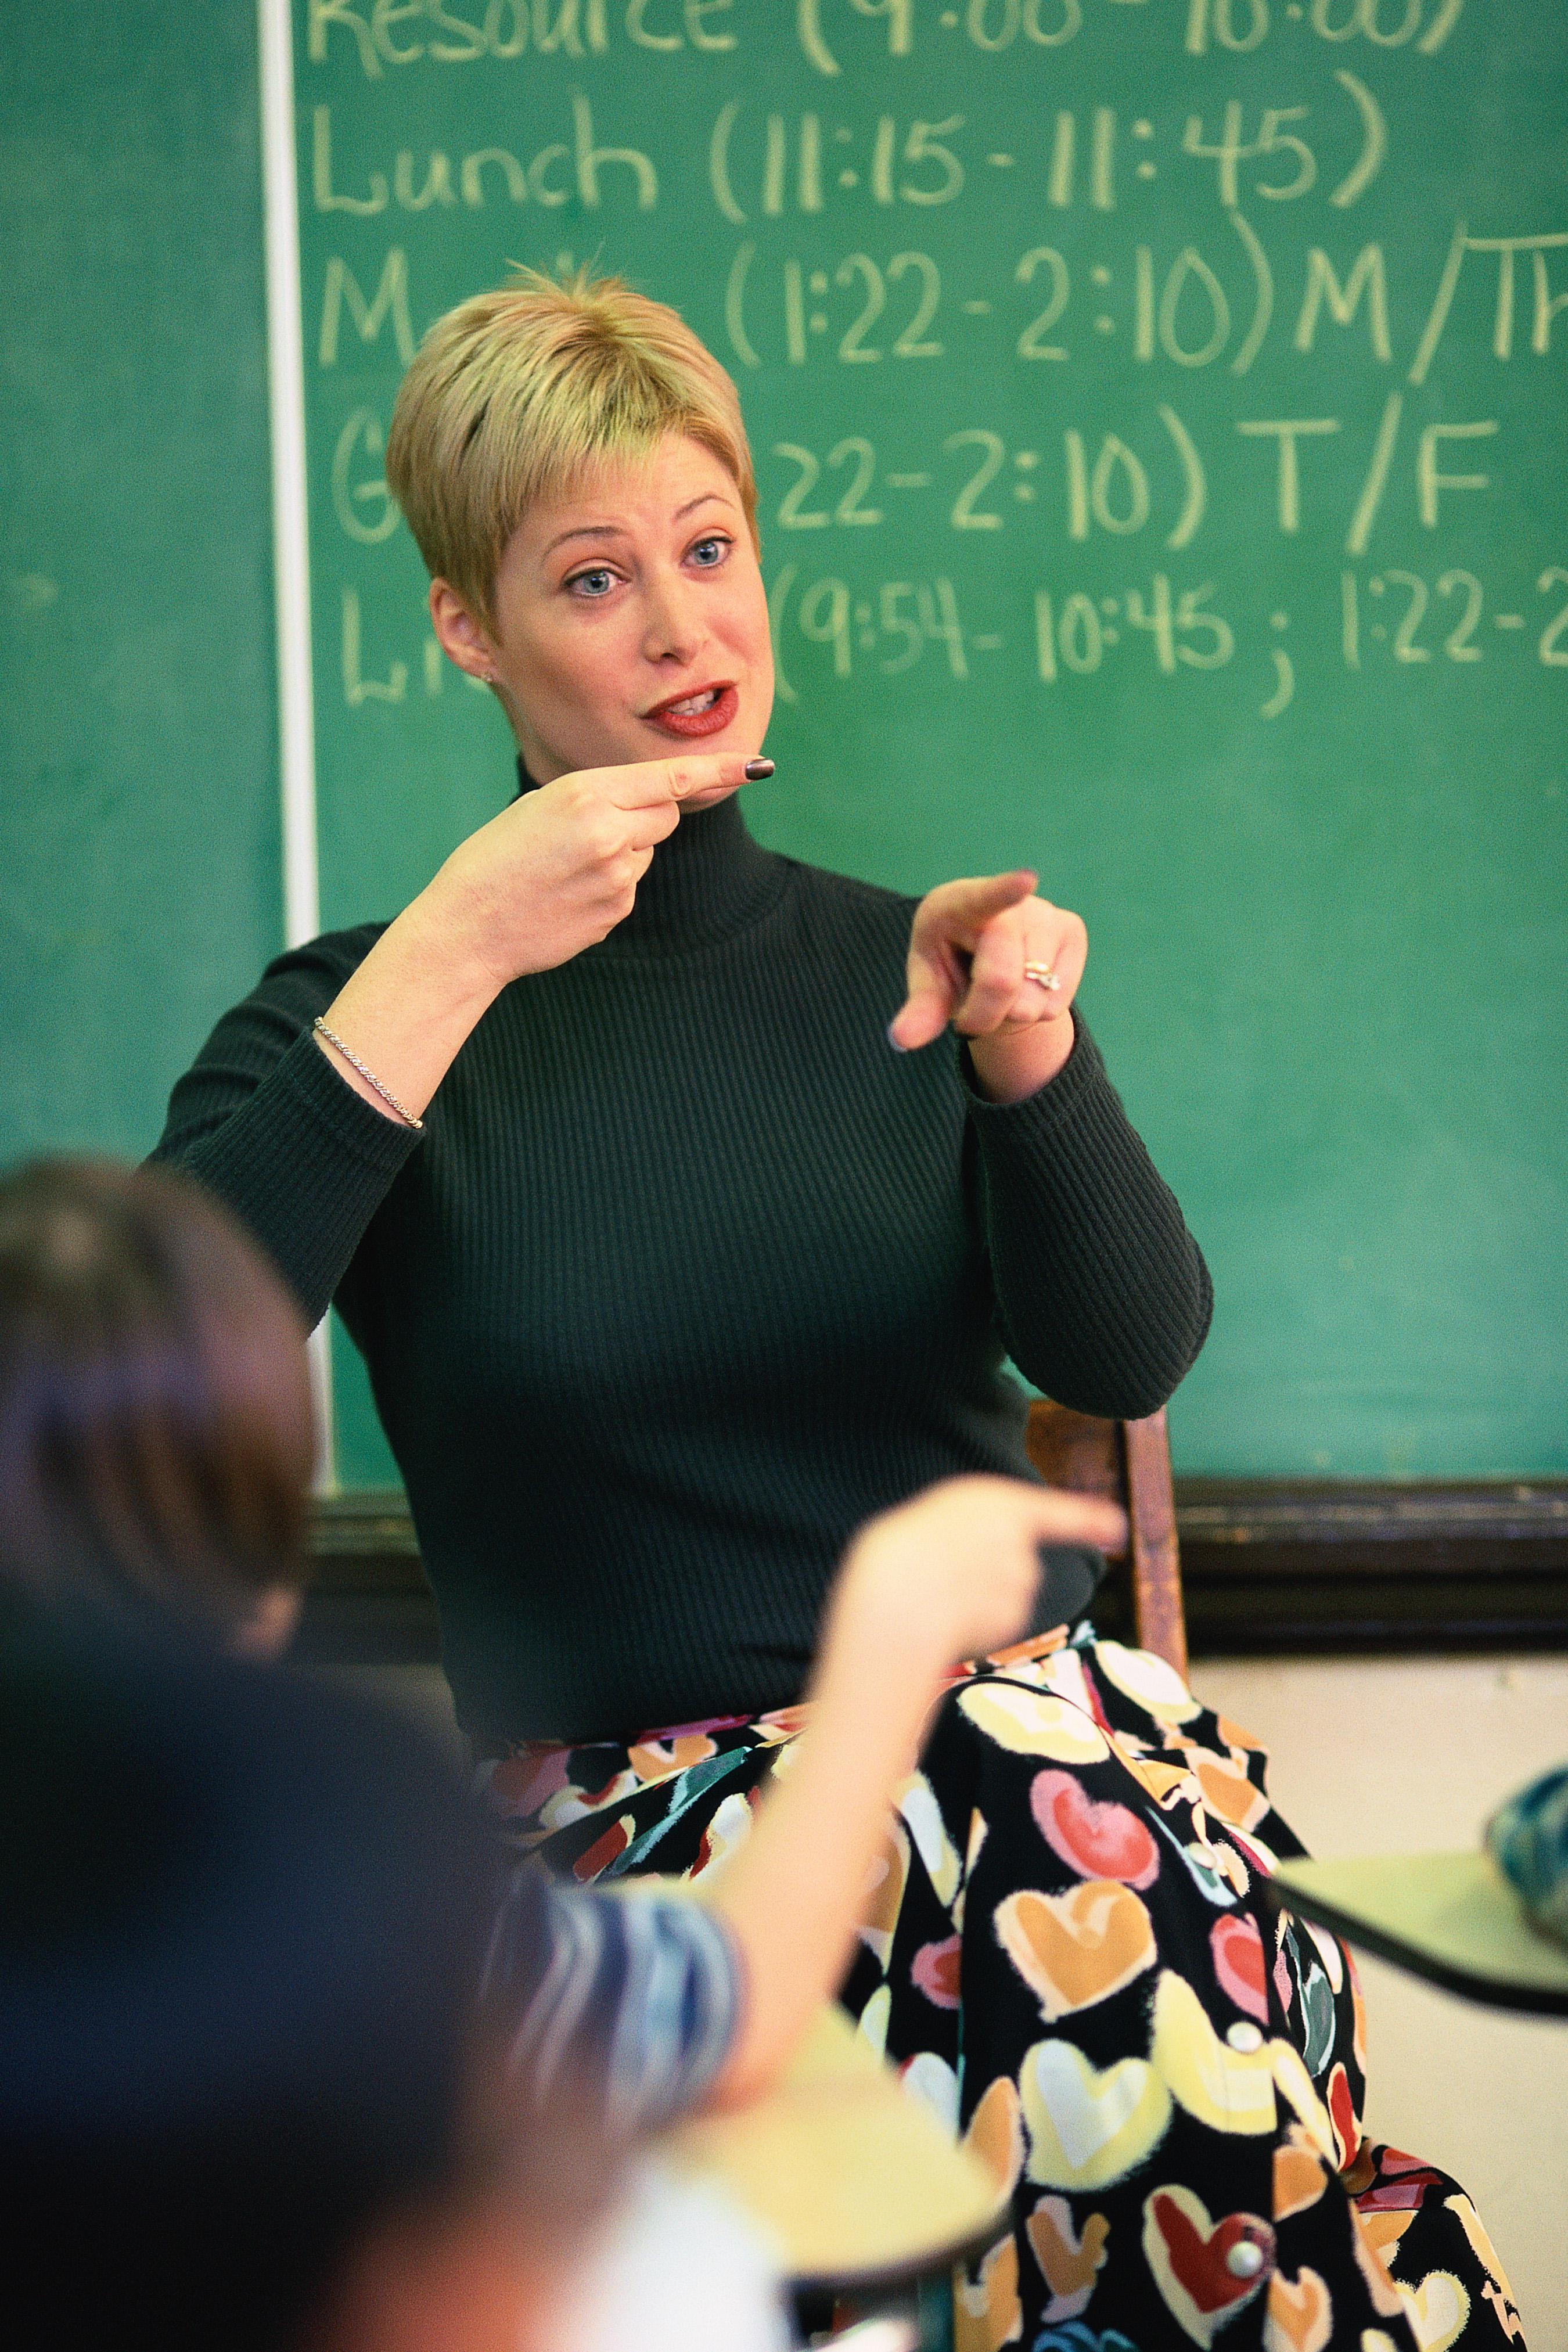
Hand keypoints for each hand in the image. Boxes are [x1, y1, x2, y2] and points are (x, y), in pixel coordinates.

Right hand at [420, 752, 763, 990]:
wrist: (468, 927)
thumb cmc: (495, 857)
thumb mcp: (541, 806)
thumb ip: (600, 798)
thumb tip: (653, 805)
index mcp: (586, 795)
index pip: (669, 779)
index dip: (718, 771)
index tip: (757, 765)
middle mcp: (609, 835)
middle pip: (665, 815)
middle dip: (643, 815)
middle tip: (590, 829)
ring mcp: (617, 879)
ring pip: (646, 852)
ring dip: (622, 853)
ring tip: (565, 868)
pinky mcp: (616, 914)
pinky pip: (630, 886)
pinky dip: (608, 886)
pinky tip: (567, 894)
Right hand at [825, 1475, 1126, 1678]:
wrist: (894, 1602)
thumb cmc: (893, 1556)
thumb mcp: (928, 1522)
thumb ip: (968, 1534)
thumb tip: (980, 1572)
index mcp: (993, 1499)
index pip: (1055, 1511)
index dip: (1086, 1520)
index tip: (1116, 1527)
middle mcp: (1019, 1536)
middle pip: (1017, 1560)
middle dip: (990, 1572)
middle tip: (939, 1575)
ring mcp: (1021, 1578)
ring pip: (1009, 1594)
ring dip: (980, 1599)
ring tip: (935, 1598)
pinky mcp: (1016, 1616)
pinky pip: (1000, 1622)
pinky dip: (979, 1625)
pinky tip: (947, 1620)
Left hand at [888, 871, 1086, 1101]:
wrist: (989, 951)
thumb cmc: (952, 963)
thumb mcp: (930, 986)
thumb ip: (919, 1012)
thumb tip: (901, 1039)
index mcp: (960, 904)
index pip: (984, 898)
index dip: (1006, 890)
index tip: (1026, 880)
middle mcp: (1010, 902)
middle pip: (1003, 981)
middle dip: (983, 1015)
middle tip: (970, 1009)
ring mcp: (1047, 914)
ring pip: (1033, 1002)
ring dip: (1011, 1015)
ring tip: (1000, 991)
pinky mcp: (1072, 931)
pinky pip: (1056, 1005)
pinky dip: (1036, 1012)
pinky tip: (1026, 987)